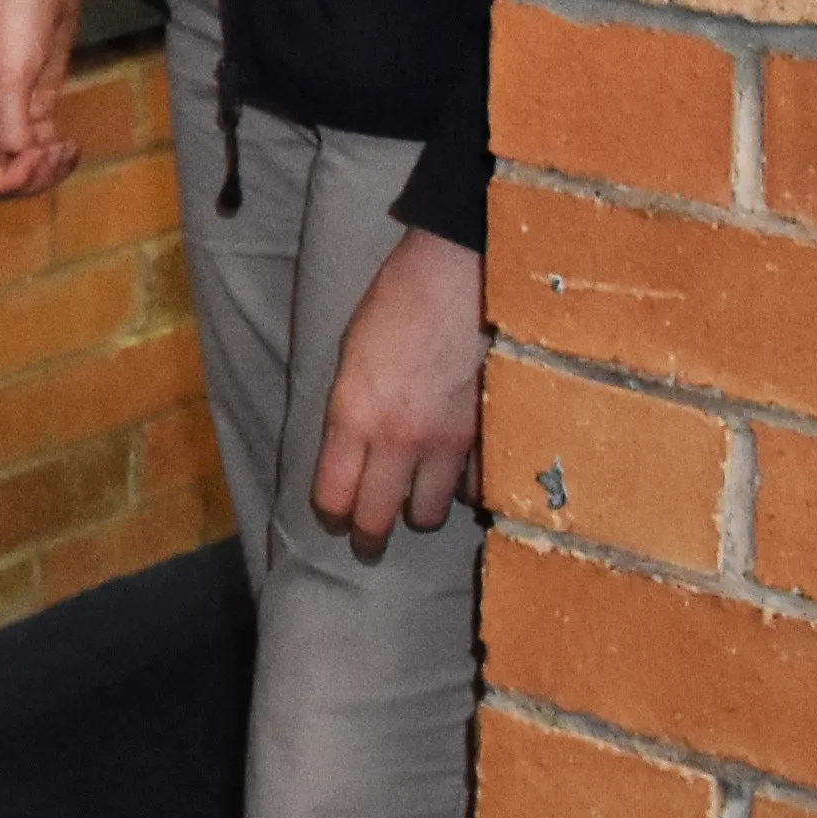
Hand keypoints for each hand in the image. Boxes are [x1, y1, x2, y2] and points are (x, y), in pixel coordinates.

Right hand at [0, 0, 87, 198]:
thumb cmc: (12, 17)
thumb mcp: (8, 73)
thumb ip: (11, 126)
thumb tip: (19, 161)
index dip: (6, 180)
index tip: (36, 157)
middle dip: (30, 176)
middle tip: (57, 154)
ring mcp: (7, 112)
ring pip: (20, 164)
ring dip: (46, 169)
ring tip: (68, 150)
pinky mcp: (34, 103)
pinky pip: (39, 145)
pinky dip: (55, 154)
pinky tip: (71, 146)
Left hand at [310, 228, 487, 553]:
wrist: (460, 276)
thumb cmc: (397, 303)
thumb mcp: (352, 354)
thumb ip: (351, 409)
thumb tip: (354, 450)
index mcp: (352, 414)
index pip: (334, 494)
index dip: (332, 514)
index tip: (334, 518)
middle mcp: (396, 438)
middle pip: (377, 518)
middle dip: (369, 536)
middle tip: (369, 542)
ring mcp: (445, 442)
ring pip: (427, 513)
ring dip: (417, 511)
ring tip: (413, 502)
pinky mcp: (484, 437)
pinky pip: (472, 488)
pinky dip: (463, 489)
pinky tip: (456, 477)